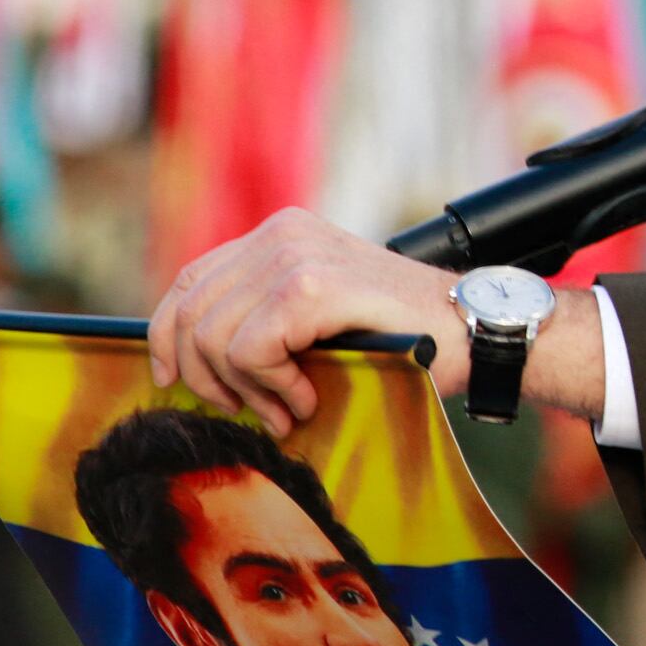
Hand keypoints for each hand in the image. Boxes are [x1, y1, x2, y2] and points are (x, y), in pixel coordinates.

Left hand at [149, 209, 465, 434]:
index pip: (189, 280)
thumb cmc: (408, 334)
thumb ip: (269, 315)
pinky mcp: (312, 288)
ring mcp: (296, 256)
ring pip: (213, 337)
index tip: (174, 380)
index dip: (167, 336)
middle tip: (250, 411)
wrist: (479, 331)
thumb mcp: (324, 314)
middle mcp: (283, 234)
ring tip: (287, 409)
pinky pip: (249, 351)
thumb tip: (194, 360)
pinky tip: (307, 396)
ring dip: (245, 390)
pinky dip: (271, 387)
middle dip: (205, 377)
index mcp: (282, 233)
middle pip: (190, 312)